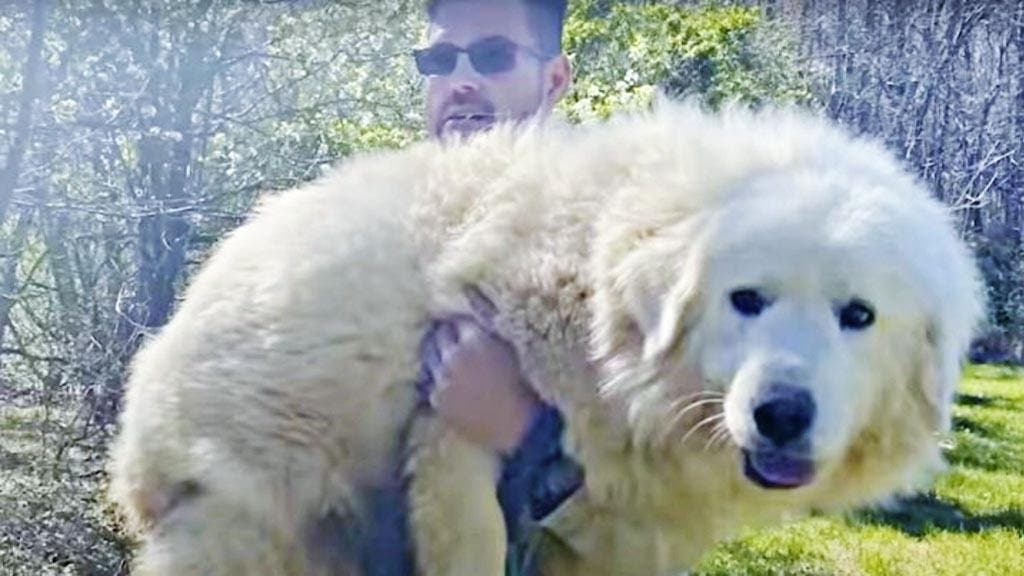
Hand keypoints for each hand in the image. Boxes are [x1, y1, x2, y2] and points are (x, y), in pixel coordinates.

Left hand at [419, 315, 539, 453]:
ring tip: (448, 363)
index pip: (458, 321)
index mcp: (474, 340)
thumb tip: (476, 325)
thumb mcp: (511, 350)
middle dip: (446, 336)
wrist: (520, 427)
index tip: (464, 326)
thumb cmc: (523, 387)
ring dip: (439, 358)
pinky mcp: (438, 402)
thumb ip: (489, 334)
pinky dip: (440, 384)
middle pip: (439, 337)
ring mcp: (441, 381)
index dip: (461, 323)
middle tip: (453, 339)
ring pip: (430, 360)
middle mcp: (452, 357)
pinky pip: (433, 386)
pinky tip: (450, 387)